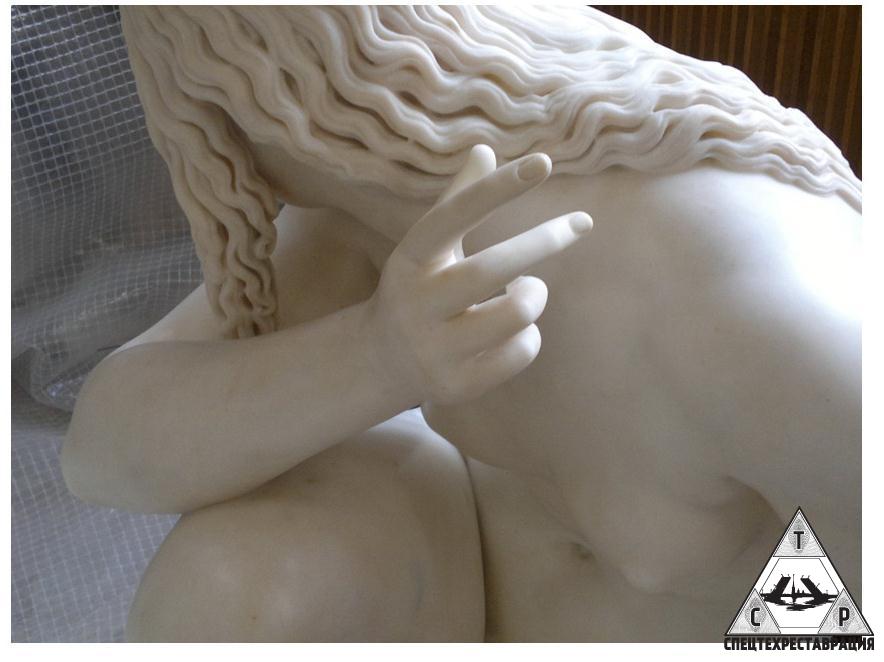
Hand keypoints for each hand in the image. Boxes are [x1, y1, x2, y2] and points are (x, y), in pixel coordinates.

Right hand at [367, 145, 592, 404]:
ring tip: (528, 291)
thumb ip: (456, 199)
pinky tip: (515, 333)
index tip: (543, 163)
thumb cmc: (419, 287)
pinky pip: (517, 354)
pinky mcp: (454, 385)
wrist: (381, 360)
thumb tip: (484, 149)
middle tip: (579, 224)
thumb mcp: (427, 245)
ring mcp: (432, 347)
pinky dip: (529, 338)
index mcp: (409, 258)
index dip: (497, 189)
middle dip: (543, 243)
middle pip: (491, 270)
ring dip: (535, 296)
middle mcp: (416, 303)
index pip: (452, 215)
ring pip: (514, 316)